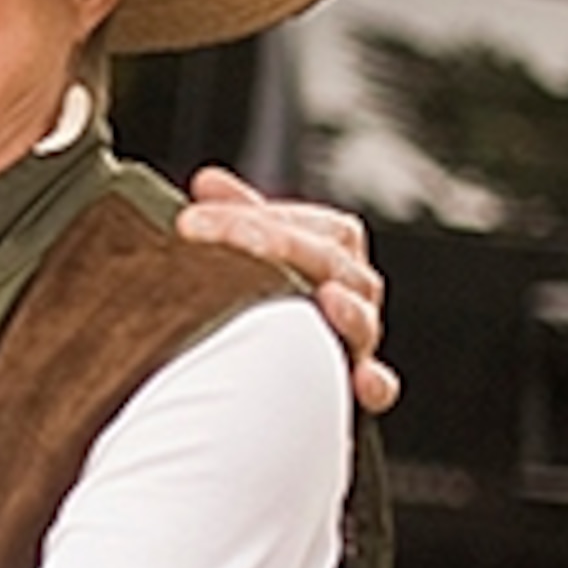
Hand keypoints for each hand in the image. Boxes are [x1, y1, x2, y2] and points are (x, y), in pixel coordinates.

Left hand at [178, 164, 398, 411]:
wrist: (258, 378)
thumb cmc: (260, 300)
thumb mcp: (247, 253)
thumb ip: (237, 217)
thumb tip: (210, 181)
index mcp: (331, 254)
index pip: (310, 225)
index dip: (252, 217)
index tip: (191, 221)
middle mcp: (349, 291)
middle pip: (333, 263)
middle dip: (279, 247)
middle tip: (227, 241)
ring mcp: (354, 337)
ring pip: (362, 318)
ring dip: (346, 310)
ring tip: (326, 298)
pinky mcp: (353, 386)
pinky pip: (377, 384)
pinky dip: (372, 382)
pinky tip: (360, 381)